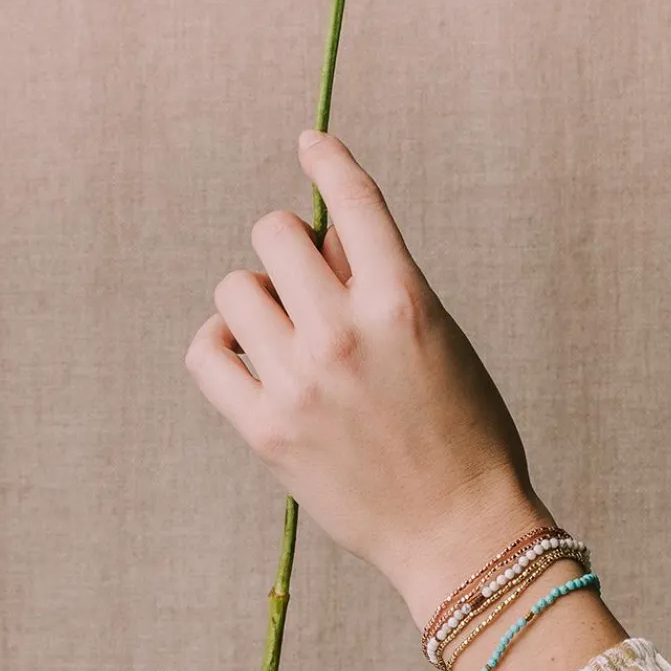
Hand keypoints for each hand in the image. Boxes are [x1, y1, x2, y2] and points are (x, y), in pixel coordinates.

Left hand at [185, 130, 551, 624]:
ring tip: (285, 328)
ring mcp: (299, 382)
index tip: (311, 142)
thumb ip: (378, 280)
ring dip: (259, 296)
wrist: (458, 528)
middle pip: (272, 233)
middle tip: (308, 280)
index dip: (327, 159)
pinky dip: (222, 340)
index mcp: (403, 300)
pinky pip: (206, 351)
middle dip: (289, 246)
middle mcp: (345, 333)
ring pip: (236, 288)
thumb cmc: (463, 426)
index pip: (353, 201)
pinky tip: (247, 351)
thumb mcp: (439, 336)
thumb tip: (315, 239)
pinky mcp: (266, 429)